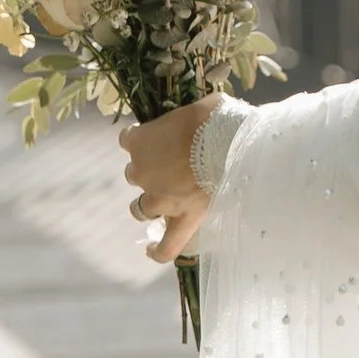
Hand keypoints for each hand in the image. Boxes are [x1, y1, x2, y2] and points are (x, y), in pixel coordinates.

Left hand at [119, 98, 220, 264]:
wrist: (230, 142)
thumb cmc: (215, 117)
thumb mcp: (195, 107)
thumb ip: (187, 119)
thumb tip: (202, 117)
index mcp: (140, 141)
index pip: (128, 140)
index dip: (142, 139)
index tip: (155, 137)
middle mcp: (142, 171)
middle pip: (134, 174)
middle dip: (148, 170)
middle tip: (170, 166)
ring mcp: (159, 198)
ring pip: (141, 208)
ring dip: (146, 205)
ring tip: (160, 203)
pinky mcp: (181, 219)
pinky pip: (166, 245)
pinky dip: (157, 250)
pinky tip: (152, 250)